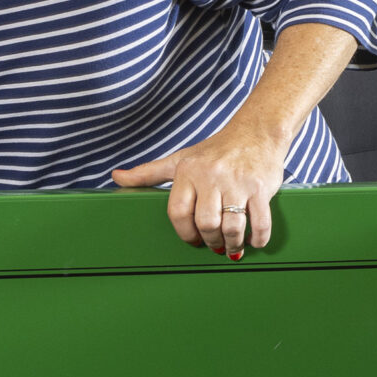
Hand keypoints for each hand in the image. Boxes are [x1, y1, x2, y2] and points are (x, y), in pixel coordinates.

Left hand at [112, 121, 287, 257]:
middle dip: (210, 241)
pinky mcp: (261, 188)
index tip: (192, 239)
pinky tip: (254, 241)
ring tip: (232, 245)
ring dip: (232, 243)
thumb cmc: (216, 150)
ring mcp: (238, 182)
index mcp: (188, 171)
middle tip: (214, 244)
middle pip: (206, 223)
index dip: (184, 232)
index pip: (178, 211)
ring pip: (231, 226)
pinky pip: (259, 221)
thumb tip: (116, 176)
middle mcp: (211, 176)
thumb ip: (148, 172)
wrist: (256, 131)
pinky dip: (258, 238)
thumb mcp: (180, 159)